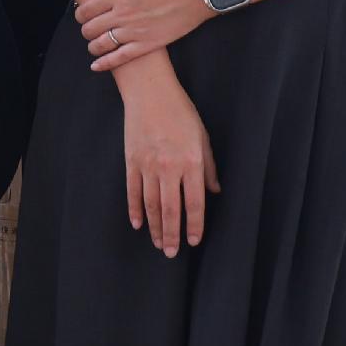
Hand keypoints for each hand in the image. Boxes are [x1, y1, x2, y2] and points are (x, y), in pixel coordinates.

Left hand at [78, 0, 211, 72]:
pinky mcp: (148, 44)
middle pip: (91, 28)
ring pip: (102, 44)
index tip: (83, 15)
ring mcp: (134, 30)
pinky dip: (105, 63)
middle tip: (89, 30)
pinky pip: (120, 58)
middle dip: (86, 30)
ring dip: (93, 46)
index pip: (87, 9)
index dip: (81, 14)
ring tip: (94, 45)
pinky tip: (97, 66)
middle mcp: (122, 13)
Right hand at [119, 55, 219, 254]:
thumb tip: (214, 191)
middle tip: (171, 253)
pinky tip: (137, 224)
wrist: (150, 92)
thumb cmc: (181, 112)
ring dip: (154, 227)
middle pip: (170, 210)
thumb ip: (209, 167)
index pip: (194, 203)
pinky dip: (135, 209)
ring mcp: (147, 165)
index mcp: (191, 162)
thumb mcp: (203, 137)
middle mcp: (169, 167)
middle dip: (172, 235)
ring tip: (157, 243)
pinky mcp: (131, 161)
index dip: (195, 225)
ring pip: (151, 205)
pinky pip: (133, 191)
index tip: (194, 241)